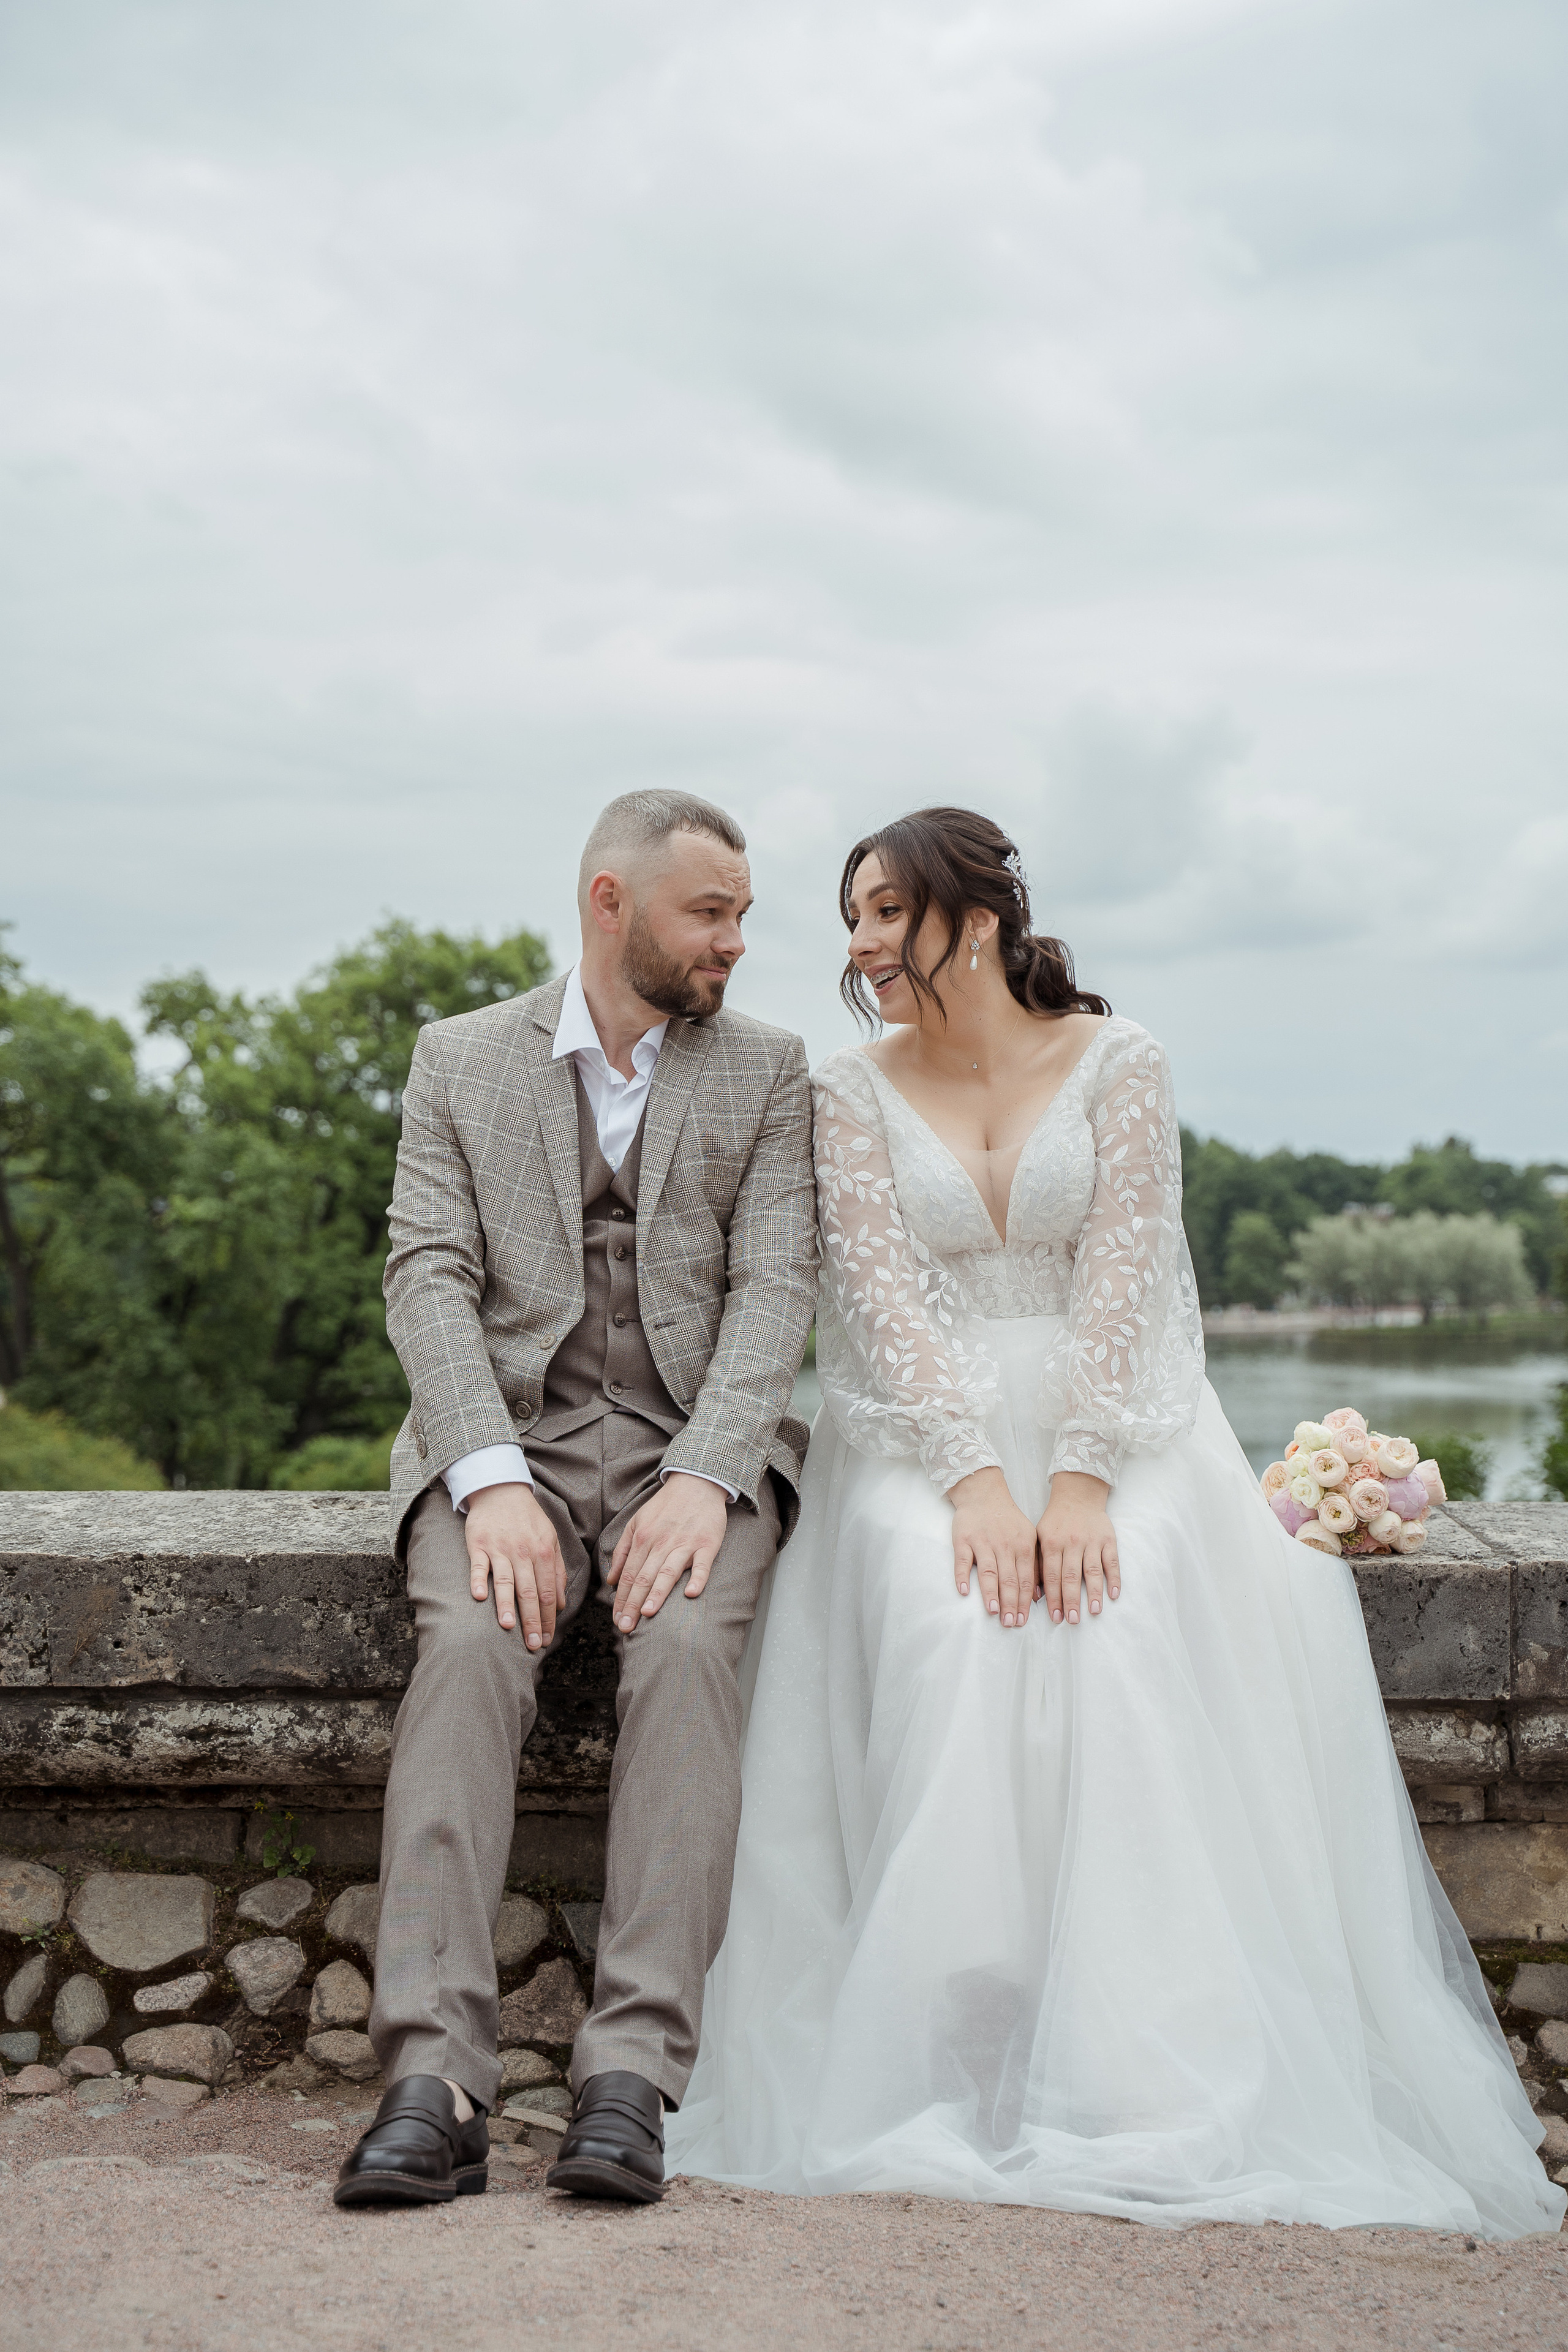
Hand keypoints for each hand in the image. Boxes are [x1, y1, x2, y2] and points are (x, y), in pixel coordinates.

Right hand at [464, 1483, 567, 1650]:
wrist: (501, 1491)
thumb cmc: (529, 1520)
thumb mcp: (551, 1540)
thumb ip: (557, 1571)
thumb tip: (560, 1604)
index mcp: (543, 1552)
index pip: (547, 1592)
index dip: (548, 1618)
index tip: (546, 1639)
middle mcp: (523, 1552)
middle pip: (529, 1591)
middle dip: (532, 1620)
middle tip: (532, 1644)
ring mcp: (499, 1548)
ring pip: (505, 1580)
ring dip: (506, 1604)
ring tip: (509, 1626)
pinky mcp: (478, 1544)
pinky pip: (478, 1565)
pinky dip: (478, 1580)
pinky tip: (479, 1597)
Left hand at [607, 1473, 729, 1631]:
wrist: (696, 1482)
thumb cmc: (665, 1506)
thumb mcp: (636, 1522)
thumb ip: (622, 1550)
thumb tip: (610, 1580)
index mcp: (642, 1538)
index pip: (627, 1575)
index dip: (621, 1599)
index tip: (616, 1619)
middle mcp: (661, 1542)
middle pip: (643, 1578)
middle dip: (633, 1605)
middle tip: (626, 1627)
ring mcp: (685, 1543)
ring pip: (667, 1572)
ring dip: (657, 1593)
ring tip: (647, 1614)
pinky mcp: (707, 1543)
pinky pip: (702, 1564)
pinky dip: (697, 1578)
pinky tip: (691, 1594)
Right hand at [949, 1466, 1038, 1628]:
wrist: (983, 1493)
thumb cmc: (1007, 1520)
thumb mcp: (1027, 1537)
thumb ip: (1034, 1565)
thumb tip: (1038, 1596)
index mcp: (1023, 1545)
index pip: (1025, 1578)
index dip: (1024, 1601)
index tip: (1022, 1620)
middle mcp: (1004, 1545)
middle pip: (1008, 1578)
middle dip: (1010, 1603)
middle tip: (1009, 1623)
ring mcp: (982, 1542)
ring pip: (988, 1571)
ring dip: (990, 1593)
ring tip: (993, 1612)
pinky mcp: (962, 1539)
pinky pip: (962, 1560)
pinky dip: (962, 1575)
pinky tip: (964, 1591)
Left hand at [1038, 1472, 1119, 1626]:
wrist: (1077, 1496)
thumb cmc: (1056, 1522)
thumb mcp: (1039, 1537)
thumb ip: (1037, 1564)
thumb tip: (1036, 1595)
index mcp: (1051, 1543)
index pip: (1051, 1576)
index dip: (1053, 1598)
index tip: (1055, 1617)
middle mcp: (1071, 1543)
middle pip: (1070, 1576)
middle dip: (1071, 1600)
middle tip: (1072, 1620)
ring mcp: (1091, 1541)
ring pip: (1092, 1570)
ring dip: (1093, 1593)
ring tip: (1093, 1611)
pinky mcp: (1108, 1539)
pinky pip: (1112, 1561)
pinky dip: (1114, 1578)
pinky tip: (1113, 1594)